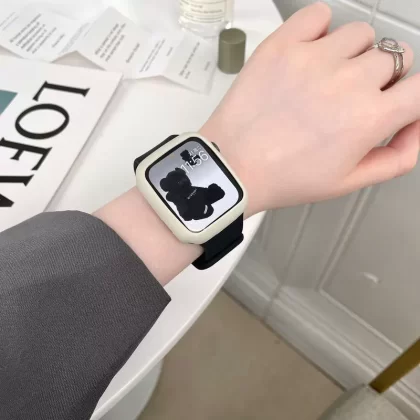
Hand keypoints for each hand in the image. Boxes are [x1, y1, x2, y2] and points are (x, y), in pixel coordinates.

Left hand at [201, 2, 418, 214]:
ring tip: (324, 79)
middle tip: (348, 100)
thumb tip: (415, 127)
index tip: (395, 101)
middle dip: (378, 80)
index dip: (410, 97)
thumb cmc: (283, 177)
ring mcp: (315, 57)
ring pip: (360, 35)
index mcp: (370, 118)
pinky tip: (309, 54)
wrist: (233, 166)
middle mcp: (349, 81)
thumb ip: (396, 157)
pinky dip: (320, 28)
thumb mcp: (348, 182)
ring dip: (351, 55)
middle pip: (392, 60)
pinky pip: (319, 14)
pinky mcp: (283, 44)